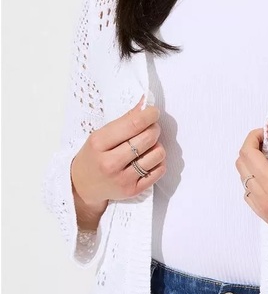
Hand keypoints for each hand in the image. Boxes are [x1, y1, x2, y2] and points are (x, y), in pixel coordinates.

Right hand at [70, 94, 166, 208]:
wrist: (81, 187)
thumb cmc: (94, 155)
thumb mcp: (101, 135)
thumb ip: (125, 120)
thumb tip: (145, 103)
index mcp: (99, 143)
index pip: (133, 124)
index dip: (149, 115)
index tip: (153, 112)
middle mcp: (110, 163)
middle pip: (148, 138)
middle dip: (154, 129)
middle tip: (151, 128)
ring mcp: (122, 179)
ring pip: (157, 154)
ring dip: (157, 146)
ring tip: (147, 146)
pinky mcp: (132, 191)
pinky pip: (159, 170)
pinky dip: (158, 162)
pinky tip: (148, 160)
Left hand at [235, 120, 267, 238]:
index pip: (248, 154)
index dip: (253, 138)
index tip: (265, 133)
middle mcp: (264, 199)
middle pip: (241, 167)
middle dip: (250, 150)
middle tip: (267, 143)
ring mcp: (265, 212)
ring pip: (244, 184)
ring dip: (251, 168)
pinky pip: (251, 199)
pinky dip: (254, 185)